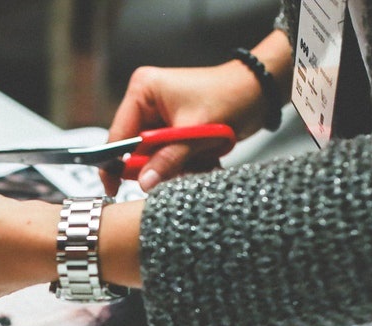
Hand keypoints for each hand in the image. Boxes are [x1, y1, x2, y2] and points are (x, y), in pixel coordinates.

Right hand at [104, 29, 291, 192]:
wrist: (259, 92)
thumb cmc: (230, 97)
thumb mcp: (195, 132)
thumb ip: (167, 159)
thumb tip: (144, 182)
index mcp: (143, 91)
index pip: (118, 134)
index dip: (114, 163)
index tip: (113, 187)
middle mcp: (147, 100)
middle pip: (135, 148)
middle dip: (157, 164)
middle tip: (179, 169)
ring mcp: (159, 114)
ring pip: (154, 155)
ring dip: (175, 165)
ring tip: (200, 158)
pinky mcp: (173, 126)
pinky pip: (168, 154)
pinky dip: (184, 161)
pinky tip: (203, 157)